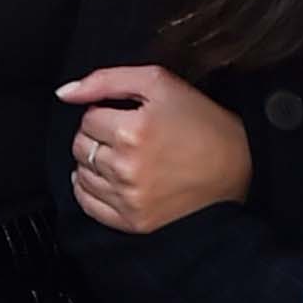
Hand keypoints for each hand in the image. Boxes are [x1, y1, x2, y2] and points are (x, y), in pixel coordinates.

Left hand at [58, 64, 252, 232]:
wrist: (238, 166)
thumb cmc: (201, 121)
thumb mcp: (159, 83)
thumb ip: (106, 80)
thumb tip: (64, 92)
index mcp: (132, 130)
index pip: (87, 118)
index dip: (105, 113)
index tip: (128, 117)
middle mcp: (126, 168)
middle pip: (81, 146)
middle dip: (98, 137)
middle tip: (126, 136)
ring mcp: (129, 199)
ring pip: (82, 174)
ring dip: (96, 163)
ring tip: (124, 157)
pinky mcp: (133, 222)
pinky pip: (88, 205)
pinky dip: (91, 190)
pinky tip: (110, 179)